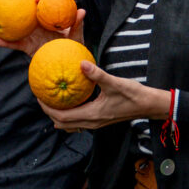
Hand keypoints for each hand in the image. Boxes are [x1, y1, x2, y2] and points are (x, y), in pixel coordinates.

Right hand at [0, 0, 85, 55]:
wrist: (65, 65)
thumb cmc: (72, 48)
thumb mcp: (76, 37)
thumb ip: (77, 25)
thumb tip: (82, 11)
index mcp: (48, 17)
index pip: (43, 4)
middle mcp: (37, 22)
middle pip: (24, 6)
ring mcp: (30, 33)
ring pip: (15, 23)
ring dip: (3, 15)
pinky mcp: (26, 46)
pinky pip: (14, 44)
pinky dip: (4, 43)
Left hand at [38, 63, 170, 131]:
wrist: (149, 105)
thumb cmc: (133, 95)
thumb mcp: (115, 82)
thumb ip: (97, 74)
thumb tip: (81, 63)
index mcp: (92, 115)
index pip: (62, 117)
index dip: (48, 108)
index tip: (39, 96)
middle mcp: (92, 123)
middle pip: (63, 123)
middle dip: (49, 112)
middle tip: (42, 96)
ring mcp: (96, 123)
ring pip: (70, 124)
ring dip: (59, 115)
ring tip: (53, 99)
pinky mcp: (100, 120)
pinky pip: (79, 121)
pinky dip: (70, 114)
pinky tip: (70, 100)